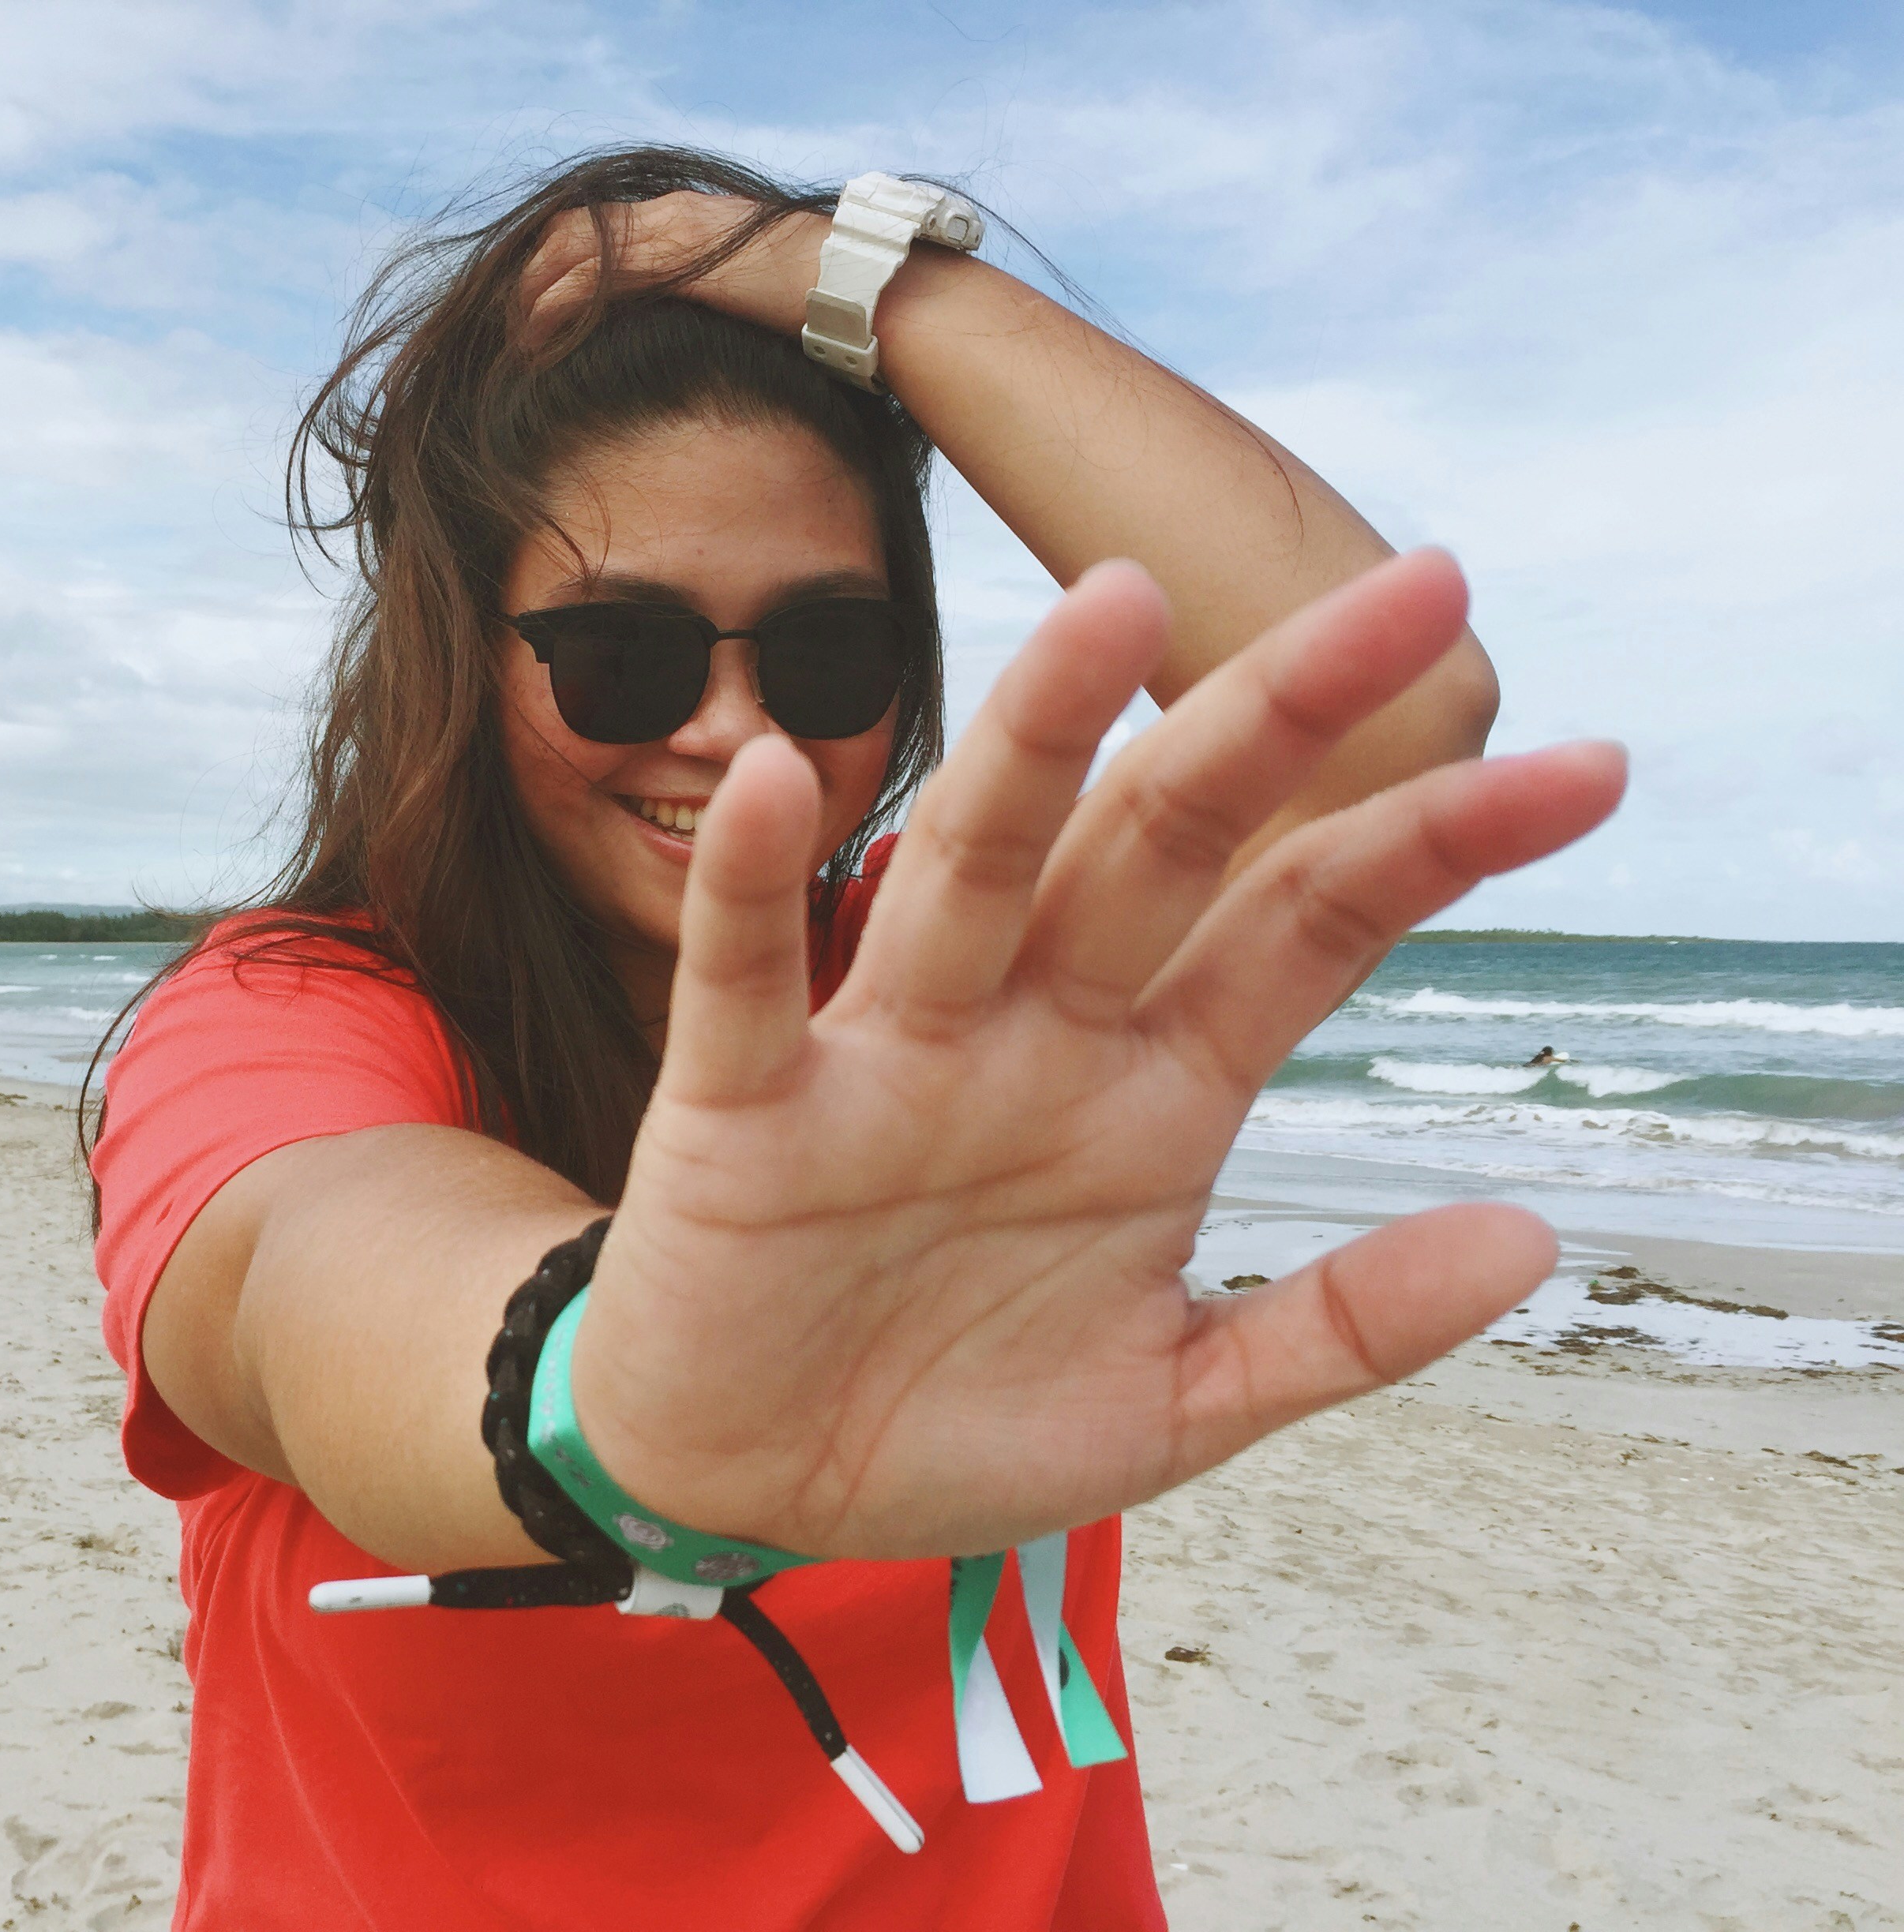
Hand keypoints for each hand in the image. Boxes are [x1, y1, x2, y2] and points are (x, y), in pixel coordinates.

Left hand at [517, 191, 825, 345]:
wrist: (862, 288)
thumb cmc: (826, 300)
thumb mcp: (759, 292)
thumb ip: (722, 297)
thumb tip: (713, 330)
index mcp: (687, 217)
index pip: (599, 225)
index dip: (559, 261)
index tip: (538, 306)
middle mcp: (670, 214)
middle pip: (569, 230)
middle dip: (531, 277)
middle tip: (512, 327)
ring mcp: (669, 234)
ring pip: (568, 252)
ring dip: (531, 297)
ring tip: (515, 342)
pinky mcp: (672, 264)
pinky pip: (591, 280)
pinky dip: (554, 309)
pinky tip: (538, 344)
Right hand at [577, 550, 1625, 1559]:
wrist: (756, 1485)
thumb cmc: (956, 1419)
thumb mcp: (1174, 1401)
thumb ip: (1338, 1327)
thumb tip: (1534, 1237)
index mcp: (1152, 1097)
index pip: (1309, 929)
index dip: (1435, 845)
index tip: (1592, 768)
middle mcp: (1036, 1041)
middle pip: (1166, 846)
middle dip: (1282, 718)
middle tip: (1416, 584)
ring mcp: (891, 1060)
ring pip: (977, 871)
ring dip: (1039, 740)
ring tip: (1116, 602)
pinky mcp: (742, 1108)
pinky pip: (747, 980)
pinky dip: (753, 884)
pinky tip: (774, 780)